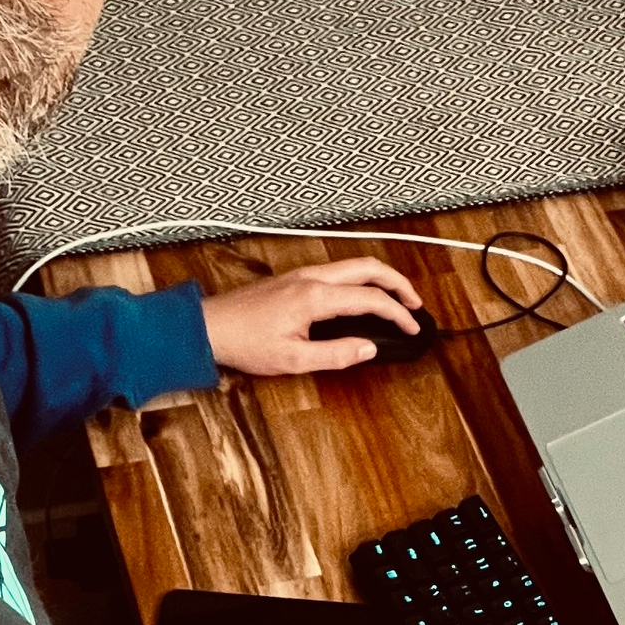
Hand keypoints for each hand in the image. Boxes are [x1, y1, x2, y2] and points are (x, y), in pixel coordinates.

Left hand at [201, 258, 422, 373]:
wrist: (209, 326)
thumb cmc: (245, 343)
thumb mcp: (294, 360)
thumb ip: (336, 354)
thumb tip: (368, 349)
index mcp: (316, 297)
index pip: (371, 299)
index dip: (398, 314)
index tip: (411, 328)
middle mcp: (312, 278)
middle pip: (368, 268)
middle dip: (398, 283)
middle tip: (415, 304)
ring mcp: (302, 274)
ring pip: (353, 265)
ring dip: (379, 279)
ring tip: (395, 298)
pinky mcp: (294, 278)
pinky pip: (337, 271)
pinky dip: (360, 279)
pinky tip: (361, 296)